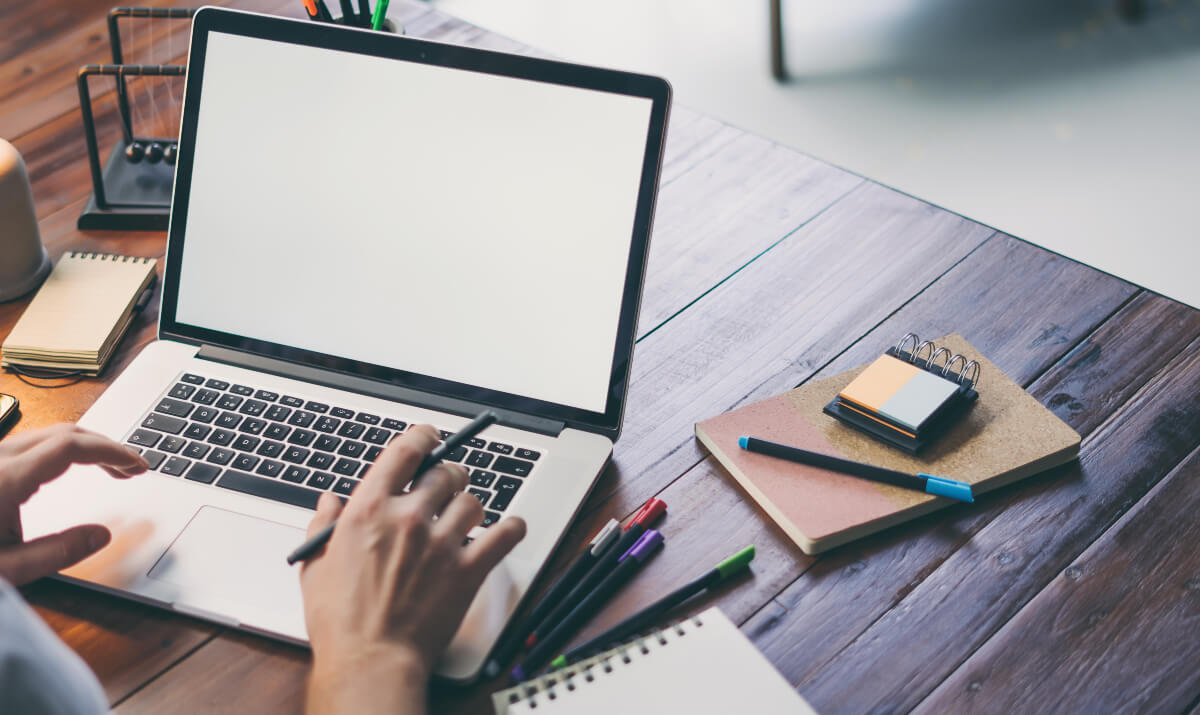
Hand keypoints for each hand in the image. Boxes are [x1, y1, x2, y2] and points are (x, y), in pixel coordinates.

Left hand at [0, 424, 147, 584]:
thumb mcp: (7, 570)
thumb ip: (59, 552)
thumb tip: (102, 535)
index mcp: (6, 479)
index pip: (73, 446)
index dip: (113, 451)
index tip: (139, 464)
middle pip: (63, 432)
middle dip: (104, 445)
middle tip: (132, 468)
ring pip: (45, 435)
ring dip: (83, 446)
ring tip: (108, 469)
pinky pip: (28, 445)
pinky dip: (59, 450)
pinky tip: (65, 471)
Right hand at [301, 425, 525, 714]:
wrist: (371, 660)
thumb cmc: (341, 621)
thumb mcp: (315, 566)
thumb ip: (323, 525)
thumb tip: (328, 501)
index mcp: (368, 509)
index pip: (405, 451)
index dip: (423, 436)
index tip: (430, 437)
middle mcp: (408, 517)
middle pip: (445, 473)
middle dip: (448, 476)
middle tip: (446, 488)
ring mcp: (441, 542)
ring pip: (473, 501)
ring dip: (469, 507)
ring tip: (463, 519)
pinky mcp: (468, 569)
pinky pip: (505, 534)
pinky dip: (511, 528)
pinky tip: (509, 528)